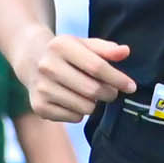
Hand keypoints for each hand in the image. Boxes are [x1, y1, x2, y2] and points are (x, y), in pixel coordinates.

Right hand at [11, 30, 130, 123]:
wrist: (31, 60)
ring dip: (94, 103)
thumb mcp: (84, 44)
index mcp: (61, 46)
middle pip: (92, 90)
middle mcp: (48, 66)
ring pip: (85, 107)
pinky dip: (80, 111)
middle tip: (110, 91)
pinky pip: (74, 117)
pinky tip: (73, 100)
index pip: (97, 67)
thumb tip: (125, 52)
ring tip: (88, 93)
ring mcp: (42, 88)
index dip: (118, 79)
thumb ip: (106, 49)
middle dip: (109, 93)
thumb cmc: (66, 53)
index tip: (131, 86)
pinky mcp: (39, 106)